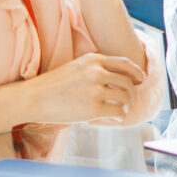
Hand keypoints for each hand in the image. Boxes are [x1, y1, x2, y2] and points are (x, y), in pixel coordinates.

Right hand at [19, 52, 146, 124]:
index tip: (141, 79)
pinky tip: (115, 117)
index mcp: (93, 59)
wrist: (35, 97)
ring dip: (127, 105)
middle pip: (128, 82)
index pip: (124, 63)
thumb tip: (114, 79)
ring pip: (126, 97)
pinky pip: (118, 112)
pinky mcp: (94, 108)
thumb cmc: (53, 85)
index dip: (136, 72)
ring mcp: (96, 90)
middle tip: (130, 100)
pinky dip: (120, 115)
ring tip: (121, 110)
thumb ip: (94, 68)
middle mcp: (97, 72)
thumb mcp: (76, 67)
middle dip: (133, 92)